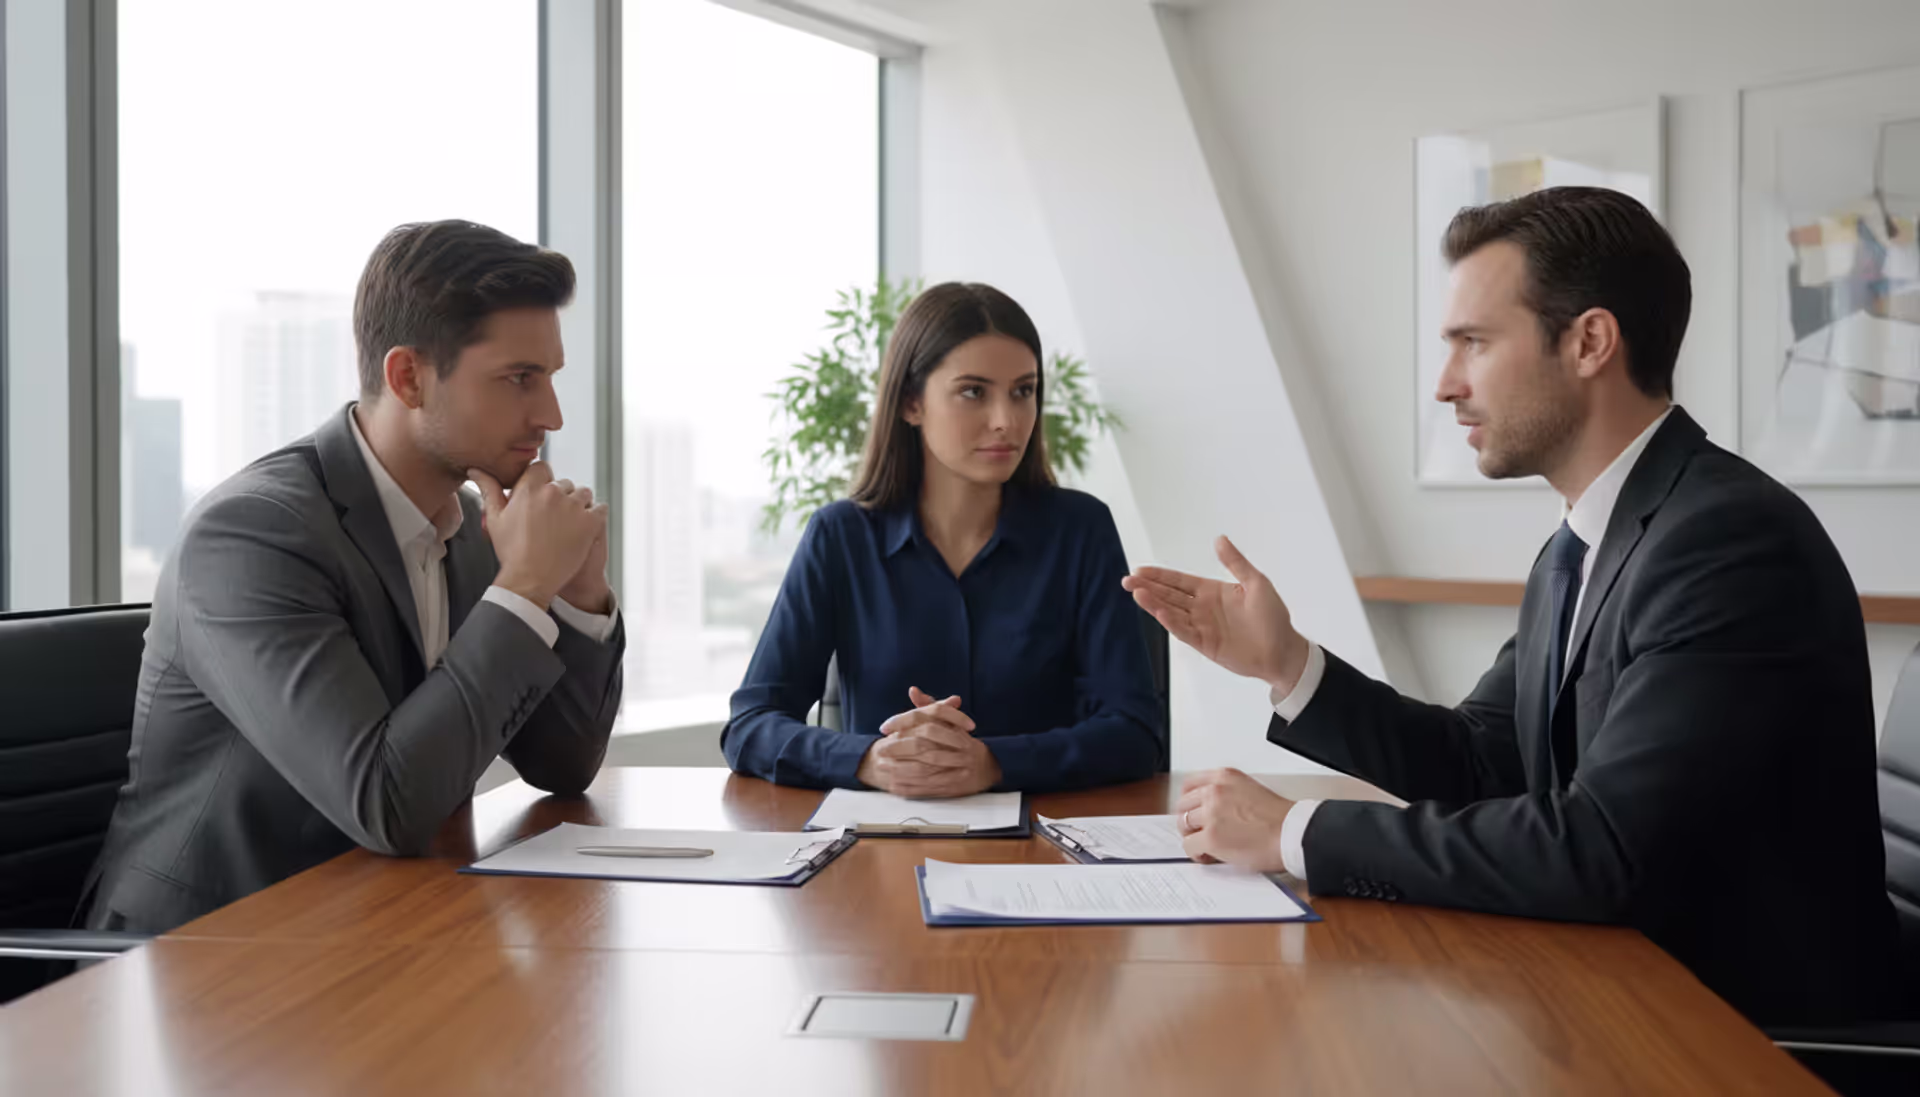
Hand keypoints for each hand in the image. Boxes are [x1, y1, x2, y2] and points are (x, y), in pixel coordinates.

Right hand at [469, 463, 606, 610]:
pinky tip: (585, 528)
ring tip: (569, 524)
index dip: (542, 481)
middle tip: (553, 518)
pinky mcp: (591, 522)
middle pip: (563, 483)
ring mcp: (574, 507)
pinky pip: (600, 508)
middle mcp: (553, 492)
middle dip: (560, 496)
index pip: (542, 467)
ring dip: (579, 504)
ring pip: (583, 493)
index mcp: (529, 488)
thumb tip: (476, 470)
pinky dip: (595, 516)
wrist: (530, 580)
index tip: (540, 496)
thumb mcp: (495, 518)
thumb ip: (488, 489)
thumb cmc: (511, 550)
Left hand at [857, 687, 1002, 797]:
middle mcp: (960, 748)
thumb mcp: (951, 722)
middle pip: (923, 745)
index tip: (885, 727)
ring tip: (883, 766)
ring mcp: (958, 769)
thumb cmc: (965, 742)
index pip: (927, 721)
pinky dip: (909, 786)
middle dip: (898, 748)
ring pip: (924, 768)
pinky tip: (894, 784)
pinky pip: (928, 787)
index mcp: (957, 730)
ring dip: (900, 768)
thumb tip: (912, 690)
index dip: (904, 722)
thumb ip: (930, 706)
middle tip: (880, 749)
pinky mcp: (955, 786)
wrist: (990, 767)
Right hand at [1122, 535, 1310, 693]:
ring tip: (1136, 593)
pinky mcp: (1205, 644)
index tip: (1140, 570)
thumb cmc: (1273, 617)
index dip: (1160, 576)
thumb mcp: (1256, 582)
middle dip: (1148, 587)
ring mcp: (1202, 626)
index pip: (1179, 581)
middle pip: (1169, 595)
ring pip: (1172, 612)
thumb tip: (1219, 539)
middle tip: (1127, 580)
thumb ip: (1235, 562)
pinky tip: (1159, 613)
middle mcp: (1202, 608)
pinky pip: (1184, 631)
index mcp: (1212, 591)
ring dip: (1154, 604)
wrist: (1283, 650)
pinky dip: (1171, 622)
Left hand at [1174, 768, 1295, 872]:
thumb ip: (1226, 794)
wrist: (1293, 833)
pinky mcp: (1211, 837)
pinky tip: (1208, 856)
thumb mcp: (1250, 790)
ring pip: (1184, 826)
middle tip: (1197, 832)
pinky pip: (1189, 846)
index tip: (1189, 811)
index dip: (1187, 801)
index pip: (1189, 784)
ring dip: (1192, 837)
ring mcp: (1211, 814)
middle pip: (1182, 805)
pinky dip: (1196, 854)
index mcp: (1224, 777)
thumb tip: (1209, 809)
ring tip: (1206, 846)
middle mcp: (1215, 791)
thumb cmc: (1280, 818)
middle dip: (1188, 821)